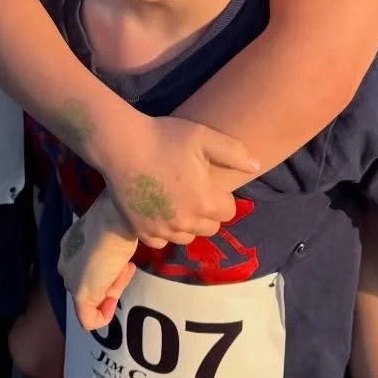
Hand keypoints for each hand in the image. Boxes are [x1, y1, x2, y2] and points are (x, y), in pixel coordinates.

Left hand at [60, 194, 137, 330]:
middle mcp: (66, 262)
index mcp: (70, 246)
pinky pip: (88, 319)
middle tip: (125, 267)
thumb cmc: (117, 224)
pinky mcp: (80, 295)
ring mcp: (71, 279)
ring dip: (114, 289)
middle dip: (112, 280)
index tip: (124, 263)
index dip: (109, 269)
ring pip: (93, 296)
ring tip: (124, 269)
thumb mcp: (111, 237)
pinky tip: (113, 305)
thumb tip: (119, 264)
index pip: (89, 267)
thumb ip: (108, 253)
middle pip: (91, 282)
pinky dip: (102, 318)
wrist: (113, 222)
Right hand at [95, 113, 257, 246]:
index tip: (209, 183)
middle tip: (193, 189)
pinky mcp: (141, 232)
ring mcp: (162, 229)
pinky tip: (159, 210)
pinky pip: (161, 241)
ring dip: (187, 223)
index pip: (228, 212)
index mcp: (205, 201)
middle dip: (207, 212)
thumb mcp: (203, 136)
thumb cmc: (164, 137)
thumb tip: (256, 167)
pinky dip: (163, 231)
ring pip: (187, 236)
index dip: (222, 197)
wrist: (120, 145)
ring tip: (177, 200)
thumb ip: (234, 153)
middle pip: (210, 227)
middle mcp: (186, 221)